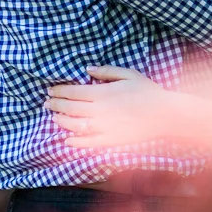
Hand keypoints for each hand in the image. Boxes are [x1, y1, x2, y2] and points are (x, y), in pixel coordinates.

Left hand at [44, 65, 172, 148]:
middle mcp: (99, 111)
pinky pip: (87, 143)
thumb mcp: (128, 74)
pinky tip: (67, 140)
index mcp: (102, 93)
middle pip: (70, 108)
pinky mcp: (109, 141)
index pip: (73, 92)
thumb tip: (87, 68)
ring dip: (61, 121)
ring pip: (74, 125)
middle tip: (47, 102)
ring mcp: (103, 128)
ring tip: (54, 118)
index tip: (50, 90)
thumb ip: (106, 71)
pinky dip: (75, 142)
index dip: (59, 91)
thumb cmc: (147, 91)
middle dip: (55, 105)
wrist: (165, 115)